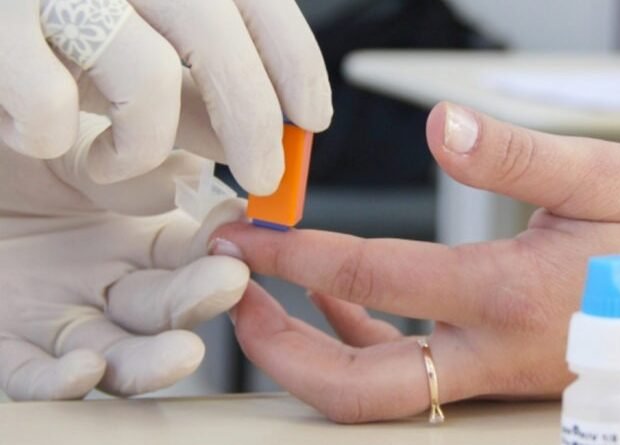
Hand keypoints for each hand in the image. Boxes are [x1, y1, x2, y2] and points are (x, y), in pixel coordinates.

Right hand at [0, 0, 331, 193]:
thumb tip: (262, 129)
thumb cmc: (50, 51)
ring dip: (142, 143)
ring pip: (144, 72)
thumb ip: (199, 93)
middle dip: (252, 120)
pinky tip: (37, 133)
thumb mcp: (138, 67)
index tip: (312, 118)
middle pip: (215, 34)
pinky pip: (48, 100)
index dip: (295, 60)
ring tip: (114, 162)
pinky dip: (50, 137)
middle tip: (263, 177)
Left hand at [0, 114, 249, 400]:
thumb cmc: (13, 142)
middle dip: (201, 299)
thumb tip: (212, 165)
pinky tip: (85, 369)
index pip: (192, 252)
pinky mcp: (4, 342)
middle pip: (165, 307)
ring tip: (183, 354)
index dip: (220, 243)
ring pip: (117, 355)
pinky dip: (61, 381)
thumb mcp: (76, 144)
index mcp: (135, 238)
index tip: (244, 225)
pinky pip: (32, 374)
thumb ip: (139, 161)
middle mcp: (107, 284)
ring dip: (153, 362)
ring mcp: (58, 318)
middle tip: (229, 282)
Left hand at [211, 102, 619, 422]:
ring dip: (311, 350)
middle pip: (360, 387)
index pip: (375, 279)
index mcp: (512, 295)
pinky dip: (363, 339)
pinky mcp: (499, 371)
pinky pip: (412, 371)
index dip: (295, 258)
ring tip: (267, 299)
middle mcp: (494, 351)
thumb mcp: (604, 176)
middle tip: (231, 298)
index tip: (244, 238)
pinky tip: (343, 304)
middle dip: (280, 350)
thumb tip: (439, 125)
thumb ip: (513, 156)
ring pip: (381, 391)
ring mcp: (495, 373)